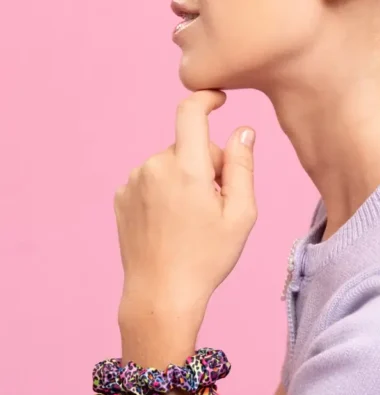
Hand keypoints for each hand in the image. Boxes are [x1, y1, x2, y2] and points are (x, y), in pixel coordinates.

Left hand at [115, 90, 257, 325]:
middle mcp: (155, 168)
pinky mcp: (122, 196)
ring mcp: (133, 182)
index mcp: (187, 169)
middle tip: (217, 203)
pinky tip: (171, 222)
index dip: (206, 99)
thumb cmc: (207, 258)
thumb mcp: (241, 214)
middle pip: (189, 146)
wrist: (160, 295)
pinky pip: (152, 179)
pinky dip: (166, 190)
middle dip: (208, 163)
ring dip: (186, 178)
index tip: (218, 99)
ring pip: (172, 163)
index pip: (190, 113)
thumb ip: (242, 166)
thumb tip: (242, 131)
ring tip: (192, 219)